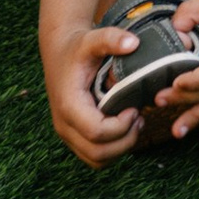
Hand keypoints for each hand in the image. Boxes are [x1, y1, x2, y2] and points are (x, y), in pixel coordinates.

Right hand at [40, 22, 143, 171]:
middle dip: (125, 141)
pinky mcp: (73, 137)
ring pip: (96, 159)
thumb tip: (134, 43)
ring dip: (121, 148)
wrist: (59, 53)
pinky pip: (94, 157)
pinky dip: (113, 151)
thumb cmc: (78, 47)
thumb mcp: (93, 38)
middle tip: (140, 118)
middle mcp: (64, 125)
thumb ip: (111, 39)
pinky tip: (125, 129)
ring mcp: (67, 133)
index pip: (96, 132)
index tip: (135, 109)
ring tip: (135, 124)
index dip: (121, 126)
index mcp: (68, 105)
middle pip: (97, 153)